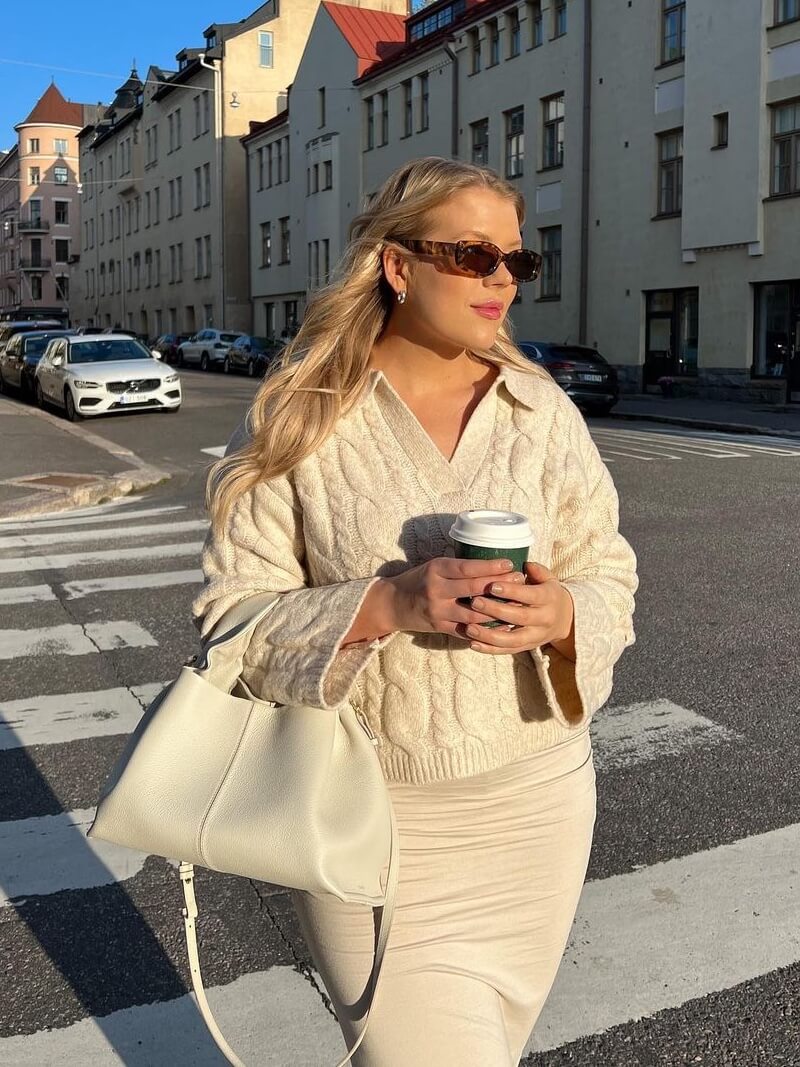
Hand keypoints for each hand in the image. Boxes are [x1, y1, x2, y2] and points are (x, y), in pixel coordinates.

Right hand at [386, 557, 527, 637]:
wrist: (393, 603)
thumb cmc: (417, 580)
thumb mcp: (433, 567)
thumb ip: (456, 567)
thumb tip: (490, 563)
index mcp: (436, 570)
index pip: (467, 567)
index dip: (490, 566)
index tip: (509, 563)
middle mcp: (436, 590)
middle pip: (474, 588)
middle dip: (499, 584)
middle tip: (520, 580)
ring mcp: (438, 611)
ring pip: (474, 612)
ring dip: (498, 609)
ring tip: (516, 603)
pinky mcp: (440, 627)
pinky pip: (468, 629)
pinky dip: (486, 628)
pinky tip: (502, 625)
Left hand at [463, 562, 574, 656]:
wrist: (565, 620)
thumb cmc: (549, 594)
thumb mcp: (549, 579)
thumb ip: (538, 571)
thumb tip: (526, 565)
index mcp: (549, 598)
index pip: (530, 595)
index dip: (512, 591)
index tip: (492, 585)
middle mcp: (544, 619)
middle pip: (520, 617)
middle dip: (496, 611)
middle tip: (474, 602)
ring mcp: (536, 636)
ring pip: (512, 640)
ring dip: (489, 636)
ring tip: (469, 628)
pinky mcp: (527, 647)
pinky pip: (507, 651)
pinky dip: (490, 650)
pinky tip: (472, 644)